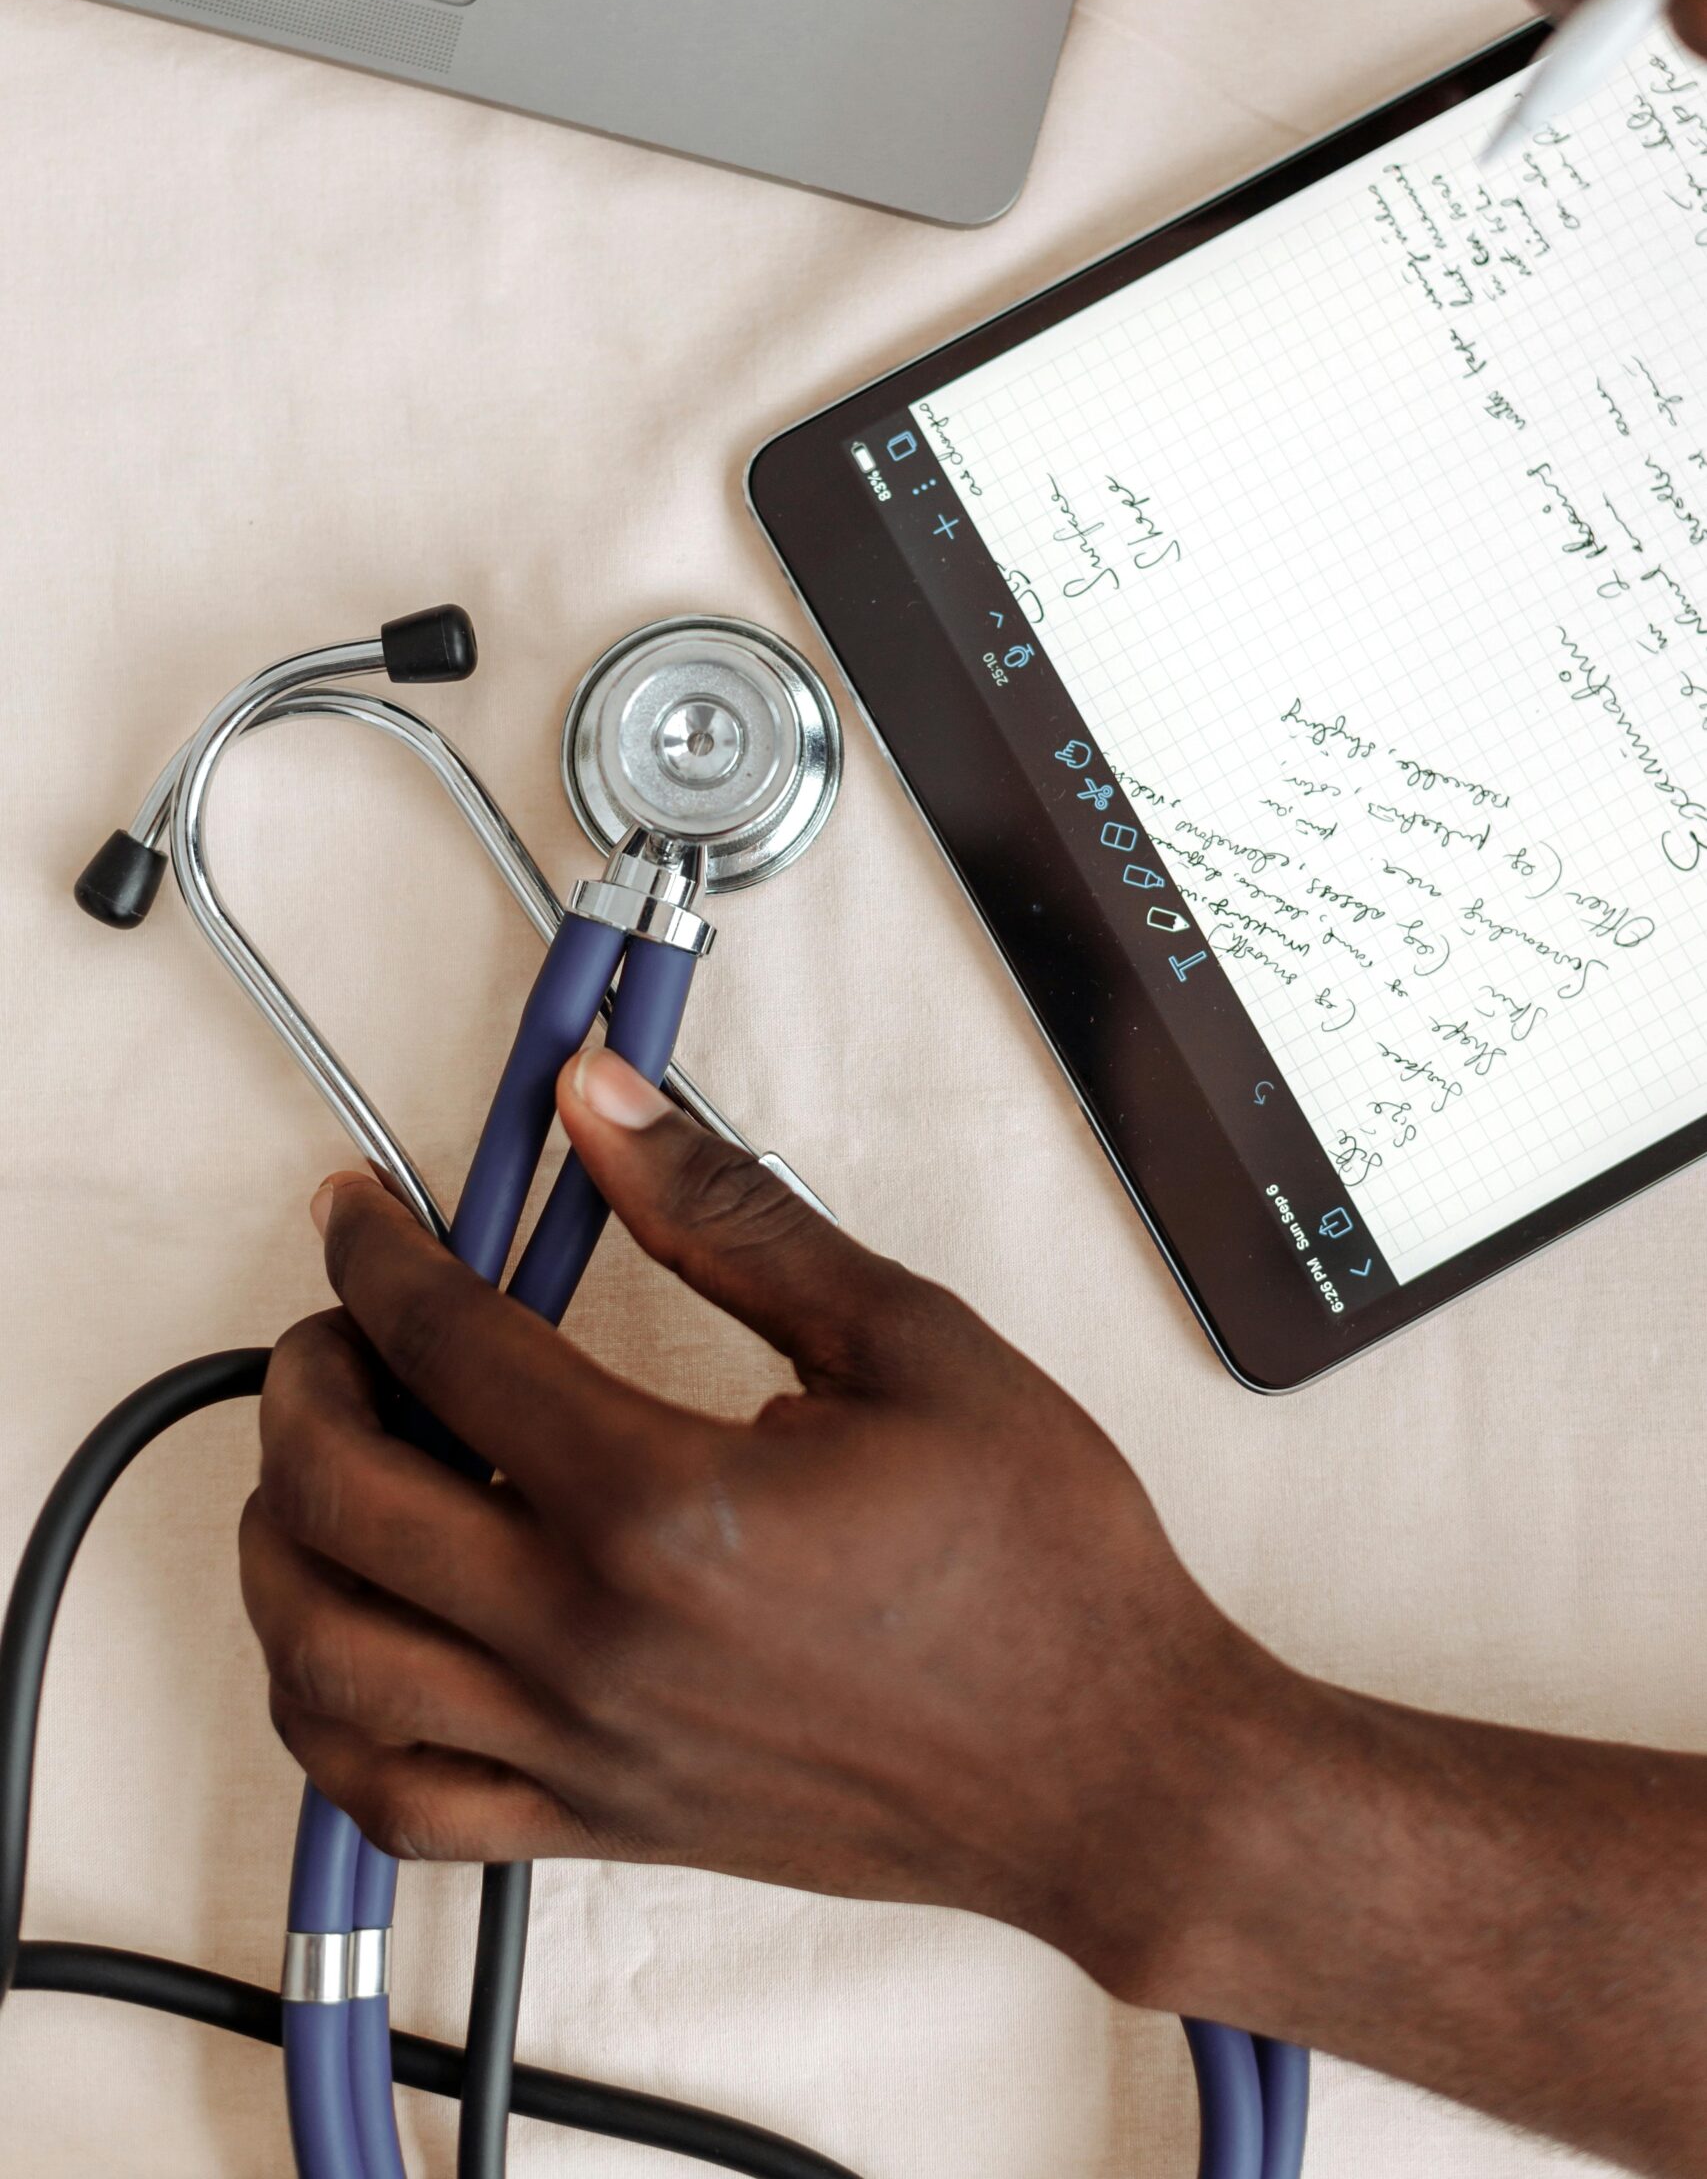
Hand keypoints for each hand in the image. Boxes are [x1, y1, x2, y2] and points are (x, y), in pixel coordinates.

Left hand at [240, 1046, 1286, 2004]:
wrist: (1108, 1768)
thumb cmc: (1037, 1566)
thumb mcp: (906, 1340)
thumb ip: (729, 1215)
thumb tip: (602, 1112)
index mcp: (661, 1505)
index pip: (444, 1344)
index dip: (374, 1254)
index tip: (362, 1213)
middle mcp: (590, 1639)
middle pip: (340, 1497)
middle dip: (302, 1379)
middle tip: (341, 1325)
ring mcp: (582, 1748)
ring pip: (324, 1659)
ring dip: (284, 1541)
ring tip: (331, 1465)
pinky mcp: (601, 1823)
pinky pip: (391, 1801)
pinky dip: (327, 1716)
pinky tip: (356, 1639)